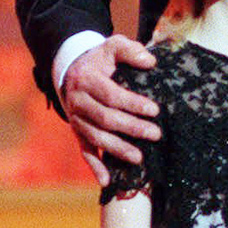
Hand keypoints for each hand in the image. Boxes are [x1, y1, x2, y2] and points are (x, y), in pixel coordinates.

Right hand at [60, 35, 159, 181]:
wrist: (72, 71)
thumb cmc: (99, 60)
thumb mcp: (111, 47)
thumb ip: (129, 50)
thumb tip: (150, 61)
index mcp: (86, 80)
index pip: (111, 95)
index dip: (133, 104)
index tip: (155, 110)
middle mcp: (78, 102)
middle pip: (106, 119)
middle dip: (132, 128)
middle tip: (156, 134)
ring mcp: (76, 119)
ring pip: (96, 138)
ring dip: (118, 149)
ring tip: (140, 158)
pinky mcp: (77, 132)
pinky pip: (84, 151)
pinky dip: (95, 167)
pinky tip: (108, 181)